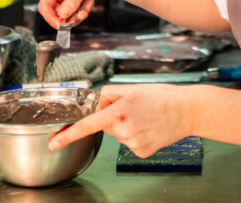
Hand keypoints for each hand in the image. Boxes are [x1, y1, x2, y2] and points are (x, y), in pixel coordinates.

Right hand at [37, 0, 110, 27]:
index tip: (61, 25)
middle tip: (82, 13)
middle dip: (70, 17)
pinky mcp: (75, 2)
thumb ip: (72, 1)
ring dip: (79, 13)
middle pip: (56, 14)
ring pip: (68, 16)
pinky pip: (76, 14)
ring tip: (89, 0)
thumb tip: (62, 16)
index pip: (44, 6)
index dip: (50, 17)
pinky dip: (84, 10)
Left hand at [49, 84, 199, 158]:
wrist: (187, 111)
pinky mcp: (140, 152)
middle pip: (106, 124)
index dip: (67, 134)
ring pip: (118, 134)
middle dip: (115, 116)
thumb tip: (99, 106)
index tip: (53, 142)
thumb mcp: (132, 88)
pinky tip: (150, 127)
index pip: (87, 125)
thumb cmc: (162, 97)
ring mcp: (132, 144)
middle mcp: (124, 131)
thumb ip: (109, 94)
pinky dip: (137, 134)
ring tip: (146, 116)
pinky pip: (130, 142)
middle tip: (136, 107)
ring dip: (127, 125)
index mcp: (119, 112)